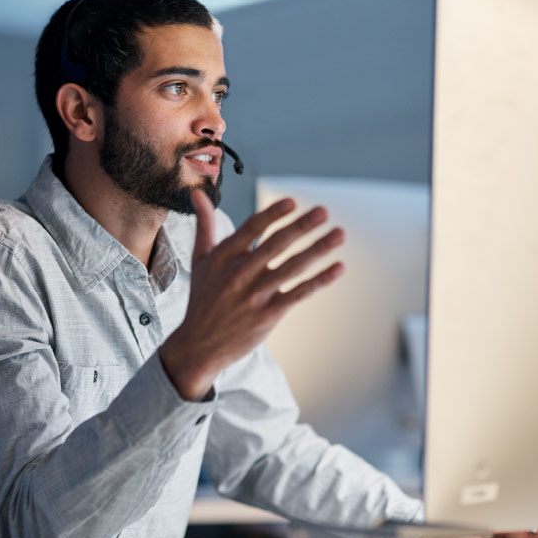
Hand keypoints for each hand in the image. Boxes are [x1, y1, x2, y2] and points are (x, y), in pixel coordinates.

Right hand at [160, 189, 343, 399]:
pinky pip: (298, 294)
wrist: (199, 345)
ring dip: (318, 250)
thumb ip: (204, 225)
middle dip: (301, 227)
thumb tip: (197, 192)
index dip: (272, 215)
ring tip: (339, 234)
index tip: (292, 202)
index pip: (251, 229)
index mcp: (223, 257)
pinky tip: (338, 268)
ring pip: (292, 268)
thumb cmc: (202, 298)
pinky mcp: (269, 315)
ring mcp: (255, 295)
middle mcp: (239, 274)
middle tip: (323, 211)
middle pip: (275, 245)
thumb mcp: (200, 260)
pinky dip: (319, 281)